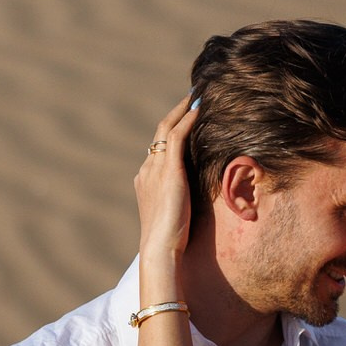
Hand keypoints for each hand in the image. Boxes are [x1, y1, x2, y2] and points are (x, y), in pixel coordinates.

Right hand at [135, 92, 199, 272]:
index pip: (158, 148)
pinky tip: (199, 110)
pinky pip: (177, 137)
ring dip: (182, 110)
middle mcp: (147, 170)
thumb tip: (197, 201)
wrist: (160, 249)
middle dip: (175, 113)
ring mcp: (155, 169)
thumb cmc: (170, 241)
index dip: (172, 130)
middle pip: (160, 132)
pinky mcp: (169, 171)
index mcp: (146, 180)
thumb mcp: (175, 215)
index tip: (185, 118)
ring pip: (167, 129)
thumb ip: (182, 201)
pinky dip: (187, 120)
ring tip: (197, 96)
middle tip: (192, 97)